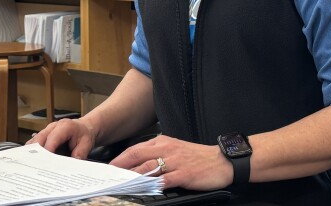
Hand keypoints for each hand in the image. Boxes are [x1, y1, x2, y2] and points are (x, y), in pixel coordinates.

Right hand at [26, 118, 98, 159]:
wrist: (84, 128)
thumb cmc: (84, 135)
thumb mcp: (87, 144)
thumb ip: (80, 154)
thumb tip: (72, 165)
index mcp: (65, 126)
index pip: (53, 138)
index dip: (47, 149)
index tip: (44, 161)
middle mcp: (53, 127)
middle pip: (40, 138)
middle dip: (36, 152)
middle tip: (33, 166)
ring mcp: (47, 130)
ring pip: (35, 140)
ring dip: (31, 152)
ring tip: (29, 164)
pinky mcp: (44, 135)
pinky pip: (35, 142)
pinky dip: (32, 151)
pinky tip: (30, 161)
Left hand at [109, 135, 234, 190]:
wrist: (221, 160)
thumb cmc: (197, 157)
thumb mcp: (175, 148)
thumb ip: (157, 153)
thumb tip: (138, 162)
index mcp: (163, 142)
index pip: (136, 148)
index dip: (121, 158)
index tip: (109, 166)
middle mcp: (167, 149)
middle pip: (138, 155)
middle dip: (120, 165)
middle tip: (108, 174)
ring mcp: (176, 162)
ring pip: (149, 166)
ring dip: (133, 174)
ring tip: (120, 182)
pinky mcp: (185, 174)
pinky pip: (167, 179)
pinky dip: (155, 184)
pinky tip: (146, 188)